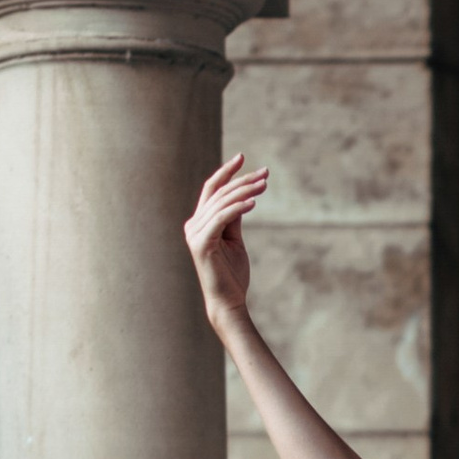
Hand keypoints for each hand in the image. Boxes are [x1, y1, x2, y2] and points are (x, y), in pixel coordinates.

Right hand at [186, 152, 266, 331]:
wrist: (228, 301)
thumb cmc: (232, 274)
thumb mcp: (235, 239)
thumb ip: (234, 217)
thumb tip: (243, 195)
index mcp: (199, 223)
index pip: (211, 189)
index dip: (226, 172)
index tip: (243, 158)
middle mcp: (193, 225)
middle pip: (218, 192)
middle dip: (243, 179)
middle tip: (266, 172)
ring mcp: (194, 234)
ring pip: (221, 202)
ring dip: (245, 190)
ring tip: (265, 185)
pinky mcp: (201, 243)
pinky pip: (221, 218)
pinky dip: (238, 207)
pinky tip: (254, 202)